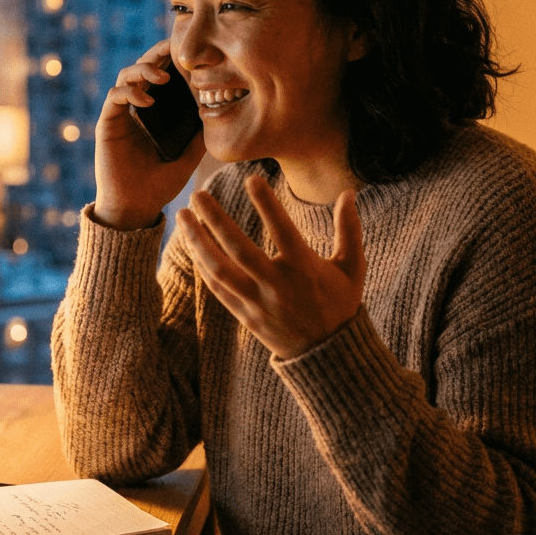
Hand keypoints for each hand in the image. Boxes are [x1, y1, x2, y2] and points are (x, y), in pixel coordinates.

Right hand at [93, 40, 206, 230]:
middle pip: (141, 67)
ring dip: (143, 70)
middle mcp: (135, 109)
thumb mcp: (188, 157)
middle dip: (156, 54)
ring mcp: (120, 114)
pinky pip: (114, 97)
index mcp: (154, 112)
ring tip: (162, 78)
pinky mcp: (108, 124)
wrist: (135, 208)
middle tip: (173, 49)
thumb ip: (199, 135)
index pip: (160, 76)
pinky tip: (147, 101)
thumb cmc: (160, 185)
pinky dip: (129, 92)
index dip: (170, 59)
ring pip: (125, 75)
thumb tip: (218, 112)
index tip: (188, 51)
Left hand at [177, 175, 365, 358]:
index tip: (251, 179)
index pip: (283, 231)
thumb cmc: (340, 305)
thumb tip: (347, 194)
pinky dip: (203, 265)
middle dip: (216, 220)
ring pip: (220, 270)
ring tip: (183, 216)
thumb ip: (349, 230)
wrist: (327, 355)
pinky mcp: (245, 315)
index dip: (268, 204)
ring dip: (198, 242)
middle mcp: (277, 285)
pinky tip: (192, 244)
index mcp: (304, 269)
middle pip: (240, 249)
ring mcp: (257, 302)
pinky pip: (217, 288)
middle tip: (198, 194)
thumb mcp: (352, 268)